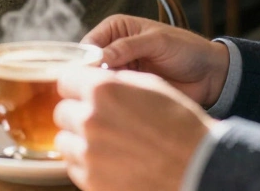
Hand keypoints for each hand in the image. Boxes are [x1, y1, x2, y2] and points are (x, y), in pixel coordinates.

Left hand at [55, 67, 213, 190]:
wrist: (198, 167)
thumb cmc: (180, 126)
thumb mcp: (151, 87)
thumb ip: (116, 81)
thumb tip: (95, 79)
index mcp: (103, 91)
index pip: (66, 80)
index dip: (76, 86)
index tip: (82, 93)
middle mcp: (90, 120)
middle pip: (62, 112)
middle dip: (77, 114)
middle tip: (100, 121)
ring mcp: (88, 154)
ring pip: (64, 141)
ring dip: (79, 140)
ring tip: (106, 144)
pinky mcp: (91, 181)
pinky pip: (74, 167)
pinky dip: (87, 164)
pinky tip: (111, 161)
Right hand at [82, 15, 229, 106]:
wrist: (209, 75)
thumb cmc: (186, 49)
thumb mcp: (157, 42)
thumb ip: (127, 47)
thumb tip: (96, 59)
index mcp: (116, 28)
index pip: (88, 43)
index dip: (83, 61)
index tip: (87, 77)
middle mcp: (113, 48)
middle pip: (88, 65)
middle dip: (89, 79)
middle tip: (94, 94)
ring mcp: (119, 70)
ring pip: (97, 83)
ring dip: (100, 93)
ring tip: (108, 103)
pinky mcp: (127, 89)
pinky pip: (112, 97)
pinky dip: (112, 102)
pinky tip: (117, 109)